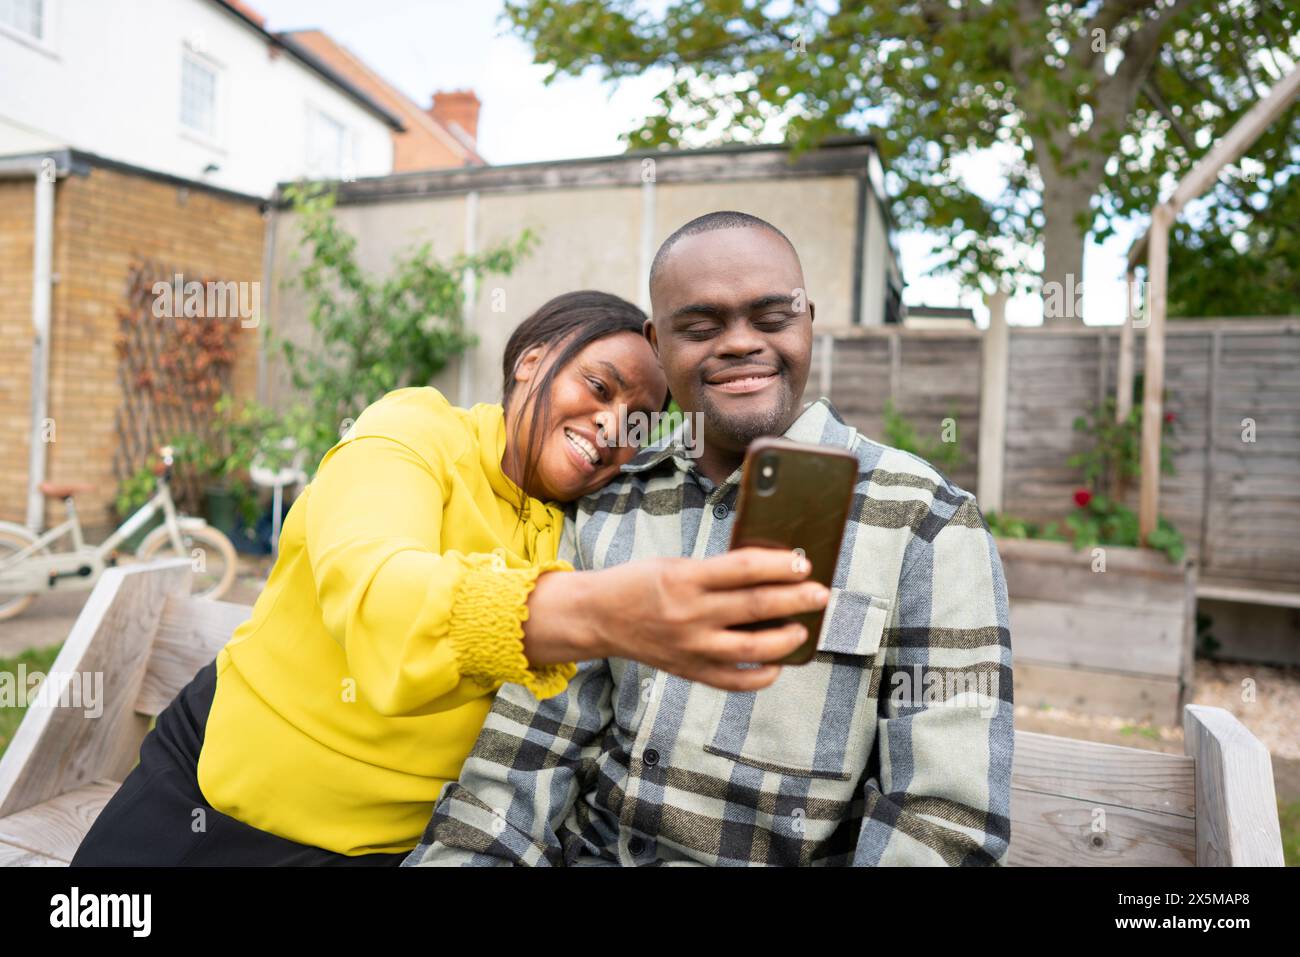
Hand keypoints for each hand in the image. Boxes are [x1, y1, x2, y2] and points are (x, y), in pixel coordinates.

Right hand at [526, 547, 827, 691]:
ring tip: (803, 629)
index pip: (744, 569)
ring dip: (786, 639)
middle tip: (820, 594)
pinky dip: (761, 676)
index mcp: (684, 579)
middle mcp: (689, 615)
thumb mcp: (675, 565)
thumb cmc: (638, 583)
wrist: (597, 617)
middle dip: (796, 599)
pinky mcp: (689, 670)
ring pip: (751, 649)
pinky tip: (777, 664)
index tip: (804, 562)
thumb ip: (716, 572)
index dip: (780, 565)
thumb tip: (769, 574)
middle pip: (755, 607)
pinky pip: (734, 681)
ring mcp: (690, 647)